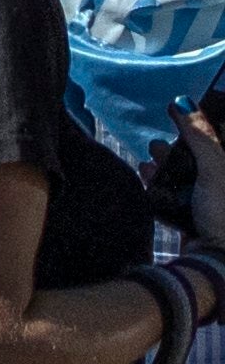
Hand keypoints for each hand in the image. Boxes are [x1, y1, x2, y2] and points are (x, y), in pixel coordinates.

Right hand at [163, 110, 224, 263]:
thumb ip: (200, 137)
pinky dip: (161, 185)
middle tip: (159, 143)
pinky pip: (176, 195)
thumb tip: (184, 103)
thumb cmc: (223, 213)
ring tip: (150, 160)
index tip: (179, 113)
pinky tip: (147, 176)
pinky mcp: (195, 219)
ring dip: (166, 166)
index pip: (216, 143)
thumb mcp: (214, 169)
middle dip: (178, 149)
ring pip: (186, 177)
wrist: (214, 261)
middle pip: (200, 159)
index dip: (200, 128)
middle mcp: (222, 186)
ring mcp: (210, 204)